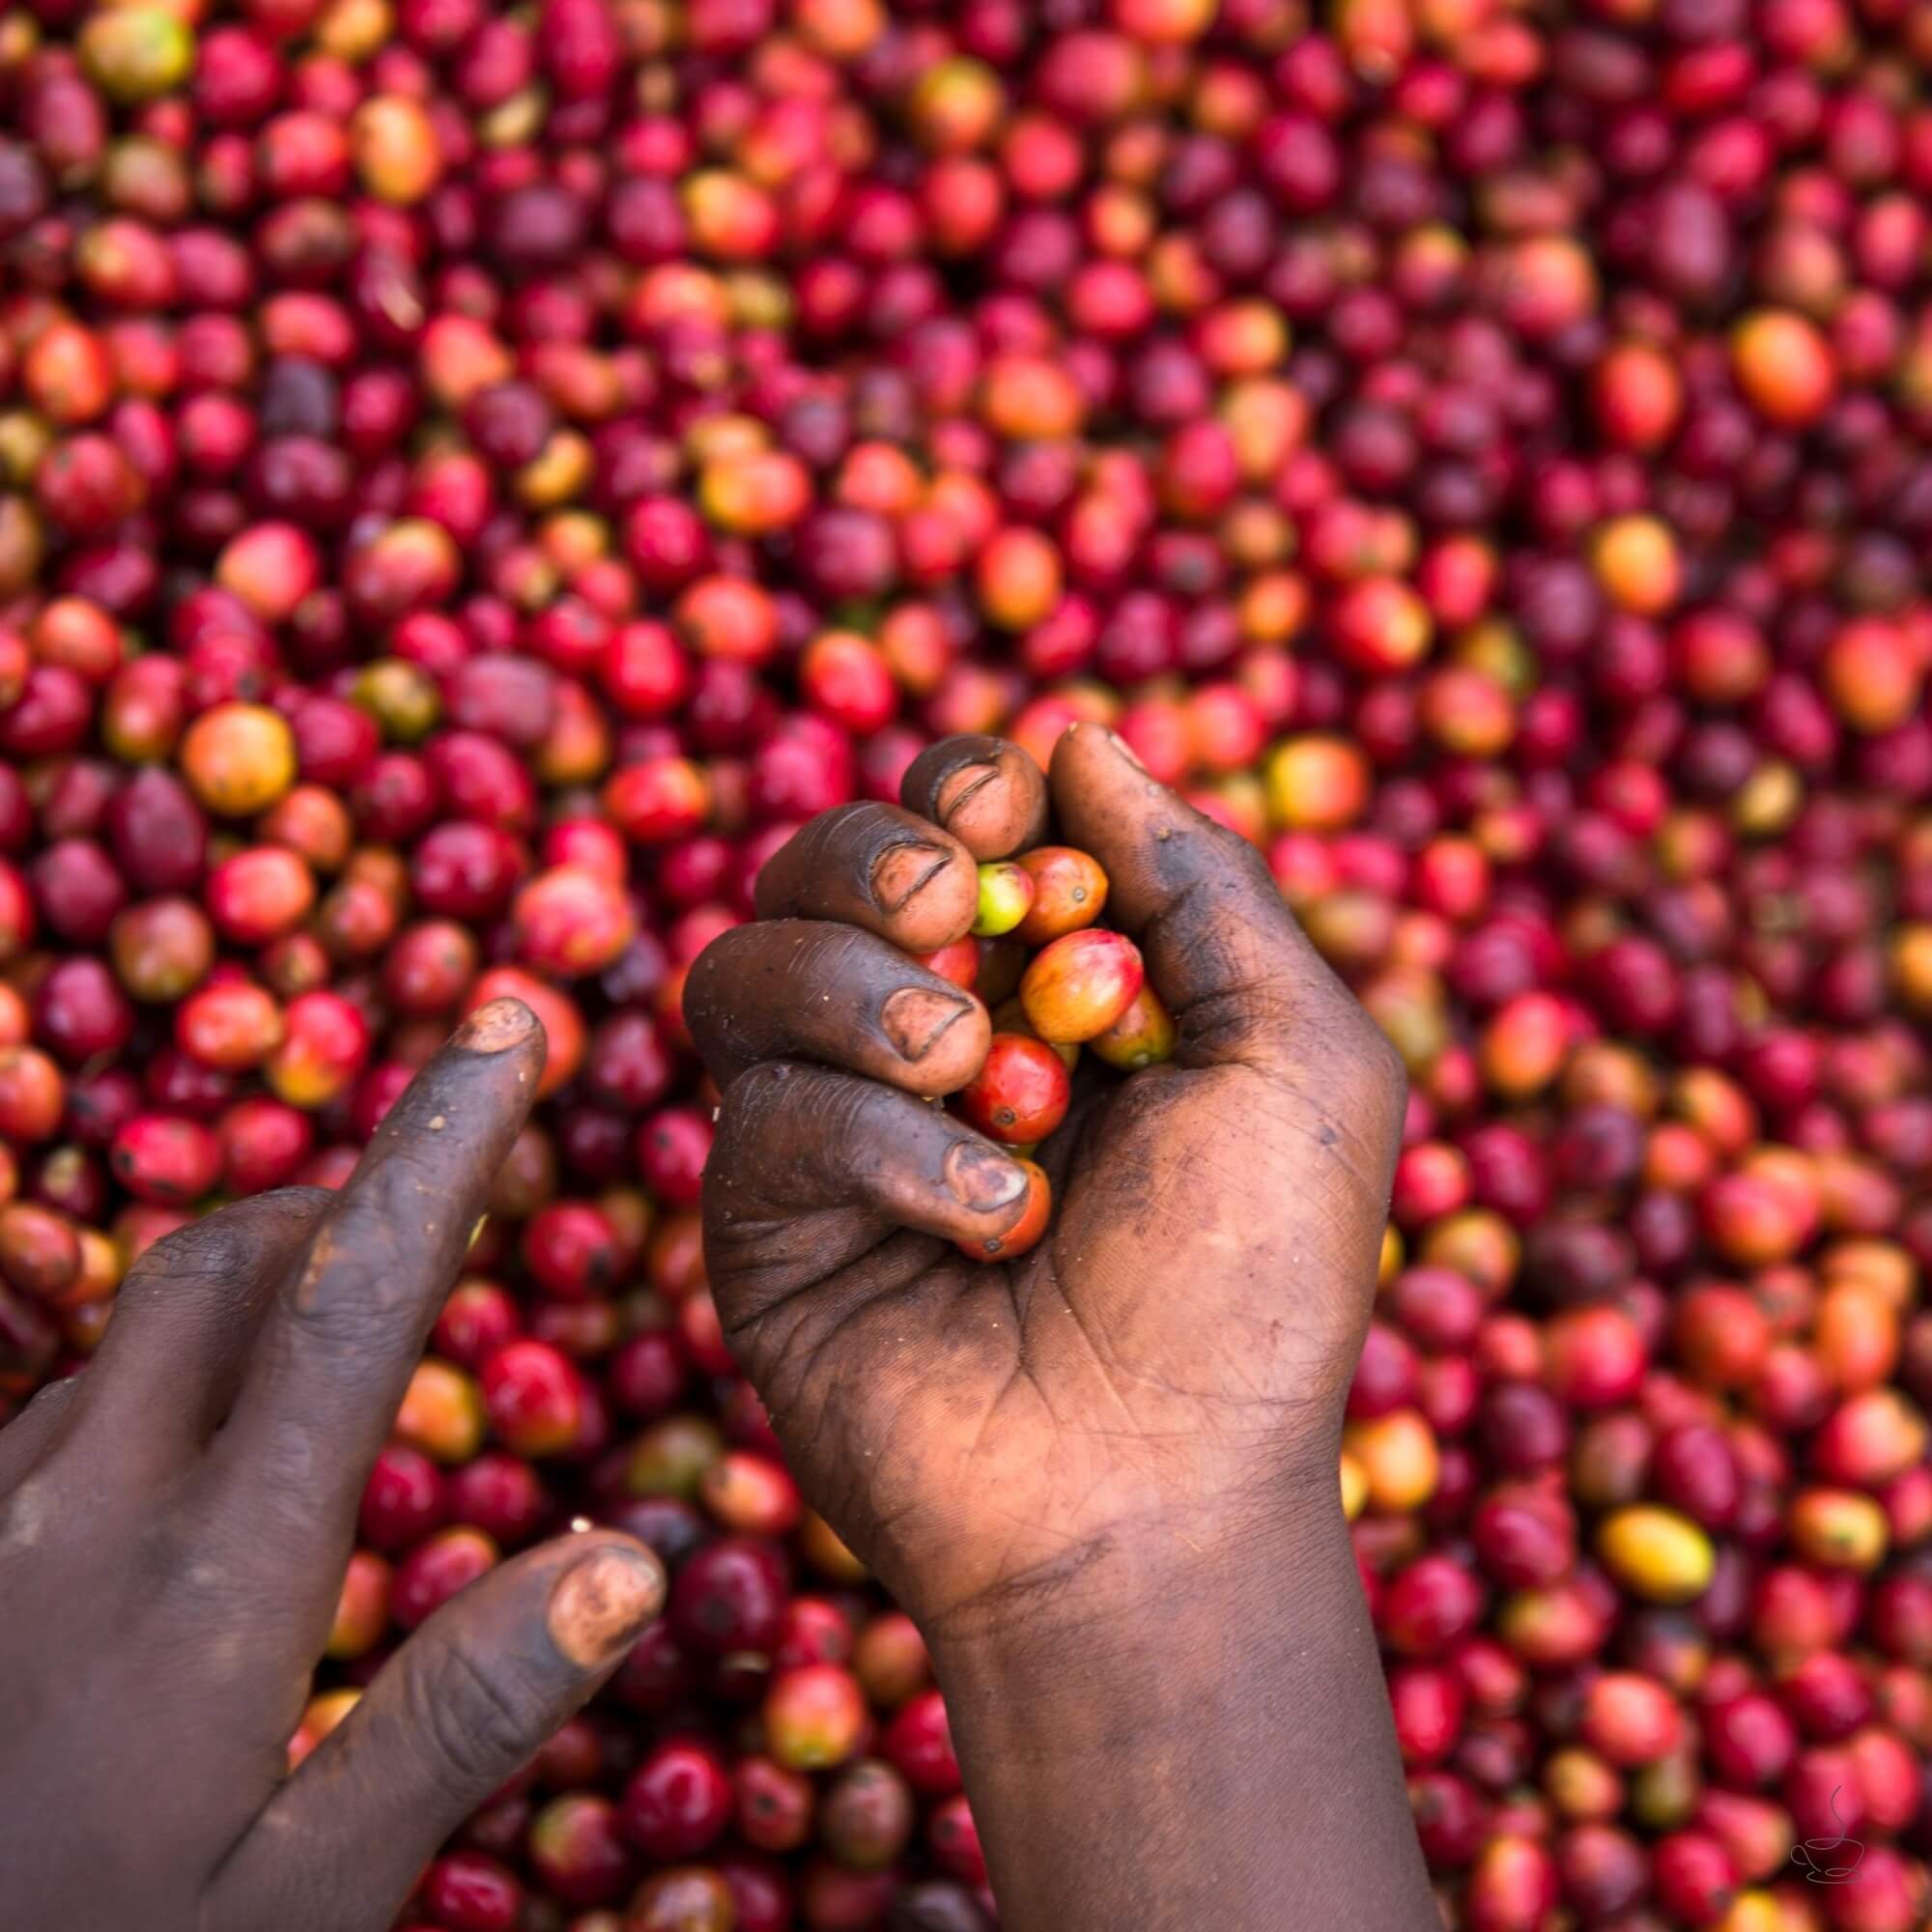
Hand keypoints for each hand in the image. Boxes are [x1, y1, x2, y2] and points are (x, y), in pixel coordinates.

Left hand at [0, 1001, 664, 1931]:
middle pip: (233, 1260)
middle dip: (345, 1200)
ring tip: (335, 1360)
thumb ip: (456, 1714)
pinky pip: (66, 1405)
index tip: (506, 1029)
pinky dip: (165, 1381)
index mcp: (214, 1575)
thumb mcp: (299, 1898)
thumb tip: (627, 1563)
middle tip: (435, 1215)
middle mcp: (89, 1506)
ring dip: (256, 1296)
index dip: (440, 1145)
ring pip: (144, 1331)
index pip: (351, 1298)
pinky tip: (190, 1479)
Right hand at [688, 724, 1406, 1641]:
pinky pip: (764, 1118)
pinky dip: (883, 1144)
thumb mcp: (1295, 1059)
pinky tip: (993, 1220)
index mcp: (1048, 982)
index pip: (953, 818)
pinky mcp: (762, 1226)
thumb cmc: (1252, 1286)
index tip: (1008, 815)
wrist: (1161, 1500)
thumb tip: (1076, 737)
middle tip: (952, 905)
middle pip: (823, 862)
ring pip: (748, 967)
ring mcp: (832, 1130)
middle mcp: (923, 1040)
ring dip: (857, 988)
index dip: (962, 784)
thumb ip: (1205, 883)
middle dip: (876, 853)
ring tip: (977, 1067)